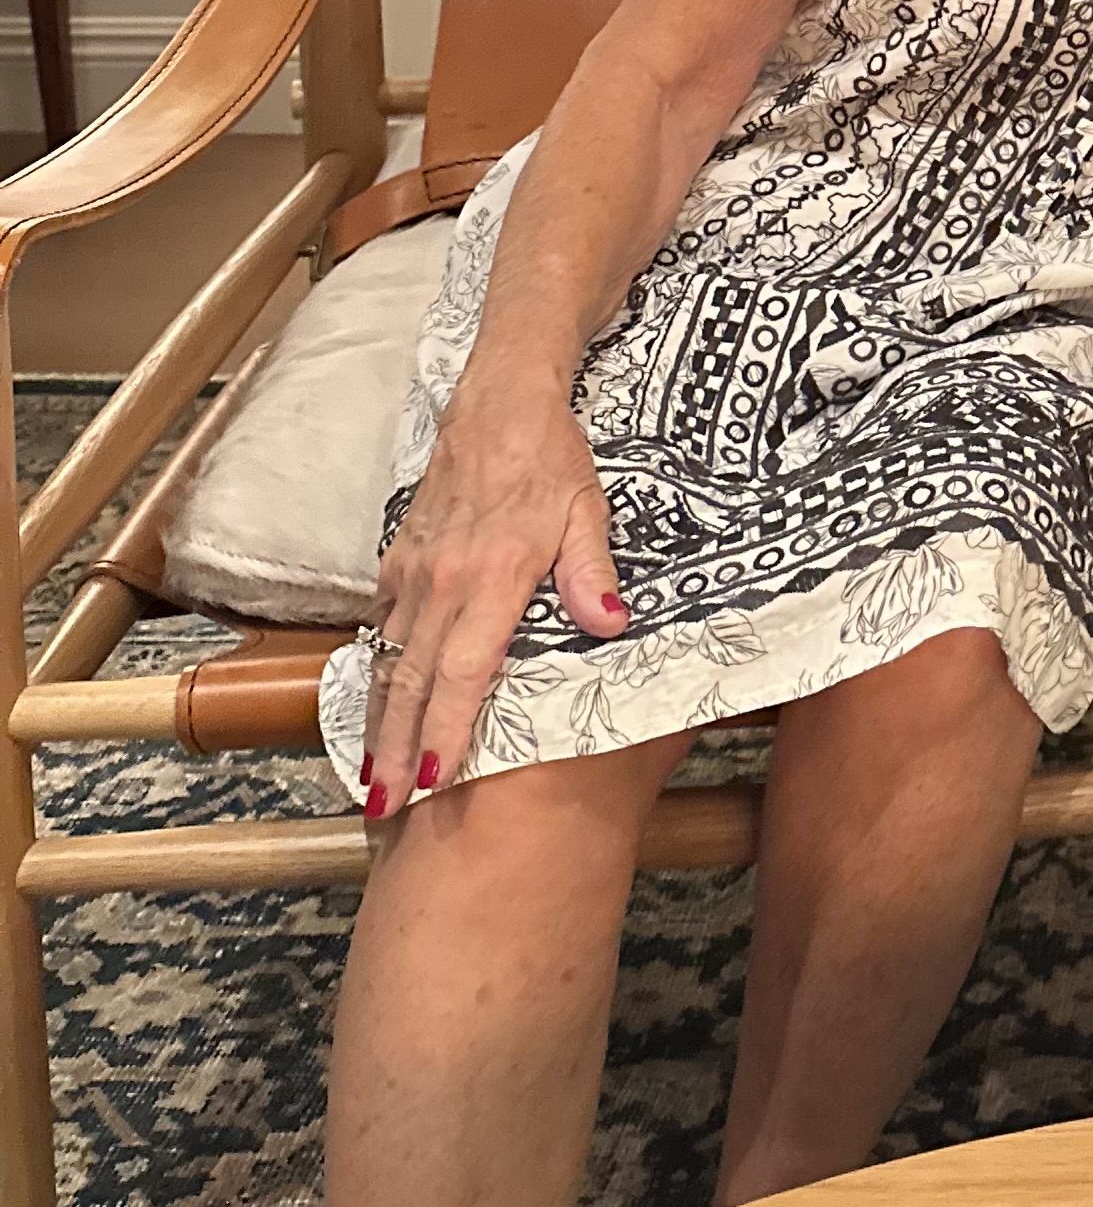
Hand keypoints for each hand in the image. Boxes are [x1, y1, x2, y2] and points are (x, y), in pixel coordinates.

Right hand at [357, 385, 625, 817]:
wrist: (500, 398)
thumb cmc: (552, 458)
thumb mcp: (589, 510)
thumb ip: (593, 573)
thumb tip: (611, 627)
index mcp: (494, 577)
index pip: (465, 671)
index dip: (445, 730)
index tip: (430, 782)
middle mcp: (445, 581)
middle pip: (413, 681)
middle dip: (393, 751)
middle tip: (381, 809)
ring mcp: (415, 570)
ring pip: (389, 660)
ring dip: (377, 721)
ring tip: (368, 778)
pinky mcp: (399, 556)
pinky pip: (381, 625)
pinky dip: (374, 672)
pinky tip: (373, 706)